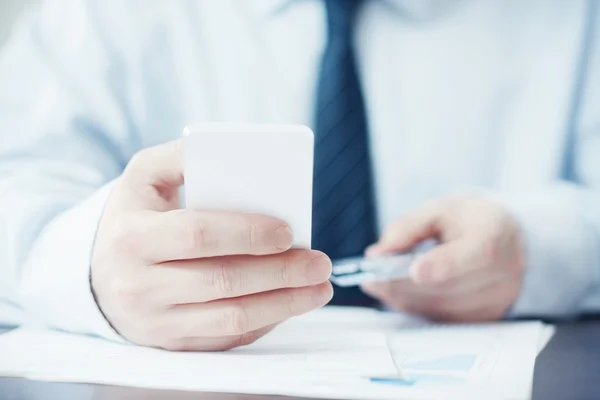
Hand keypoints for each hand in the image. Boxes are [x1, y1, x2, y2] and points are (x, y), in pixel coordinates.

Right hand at [91, 140, 332, 350]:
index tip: (288, 231)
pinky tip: (290, 304)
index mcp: (133, 237)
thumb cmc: (132, 218)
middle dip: (279, 272)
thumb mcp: (143, 177)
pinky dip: (265, 321)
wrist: (98, 274)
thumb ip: (181, 158)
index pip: (197, 235)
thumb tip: (231, 152)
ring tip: (319, 288)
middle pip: (222, 281)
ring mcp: (155, 322)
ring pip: (230, 318)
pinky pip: (226, 338)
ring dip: (283, 304)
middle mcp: (139, 286)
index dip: (247, 233)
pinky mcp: (172, 343)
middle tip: (320, 263)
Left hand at [362, 195, 524, 321]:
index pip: (476, 255)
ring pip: (441, 307)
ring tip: (377, 283)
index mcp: (494, 235)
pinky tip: (396, 293)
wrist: (506, 238)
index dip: (445, 265)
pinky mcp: (485, 317)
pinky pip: (443, 317)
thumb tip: (380, 253)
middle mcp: (503, 272)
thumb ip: (409, 227)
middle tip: (370, 277)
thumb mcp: (440, 208)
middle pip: (449, 287)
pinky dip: (415, 306)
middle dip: (403, 284)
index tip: (415, 270)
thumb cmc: (469, 219)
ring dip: (404, 297)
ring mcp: (497, 300)